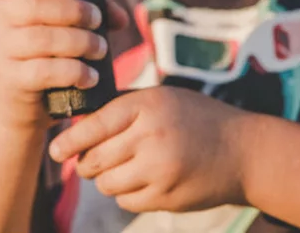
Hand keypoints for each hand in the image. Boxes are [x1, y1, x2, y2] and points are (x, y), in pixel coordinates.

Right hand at [0, 0, 126, 130]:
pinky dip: (73, 72)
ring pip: (41, 39)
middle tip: (96, 20)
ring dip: (79, 42)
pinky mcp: (10, 79)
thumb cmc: (42, 53)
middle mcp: (0, 19)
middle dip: (74, 11)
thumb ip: (89, 11)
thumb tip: (119, 17)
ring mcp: (1, 49)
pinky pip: (43, 71)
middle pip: (34, 6)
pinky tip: (89, 76)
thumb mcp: (59, 25)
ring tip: (99, 49)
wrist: (19, 100)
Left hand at [48, 86, 253, 212]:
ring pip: (107, 183)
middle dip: (87, 163)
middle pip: (95, 159)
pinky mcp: (166, 196)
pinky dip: (127, 193)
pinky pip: (126, 201)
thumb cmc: (198, 119)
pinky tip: (144, 180)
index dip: (69, 141)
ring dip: (107, 179)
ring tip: (124, 168)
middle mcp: (151, 136)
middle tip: (91, 160)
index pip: (94, 126)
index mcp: (148, 106)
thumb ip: (125, 108)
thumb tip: (79, 125)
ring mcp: (159, 170)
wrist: (244, 152)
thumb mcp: (163, 99)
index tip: (55, 150)